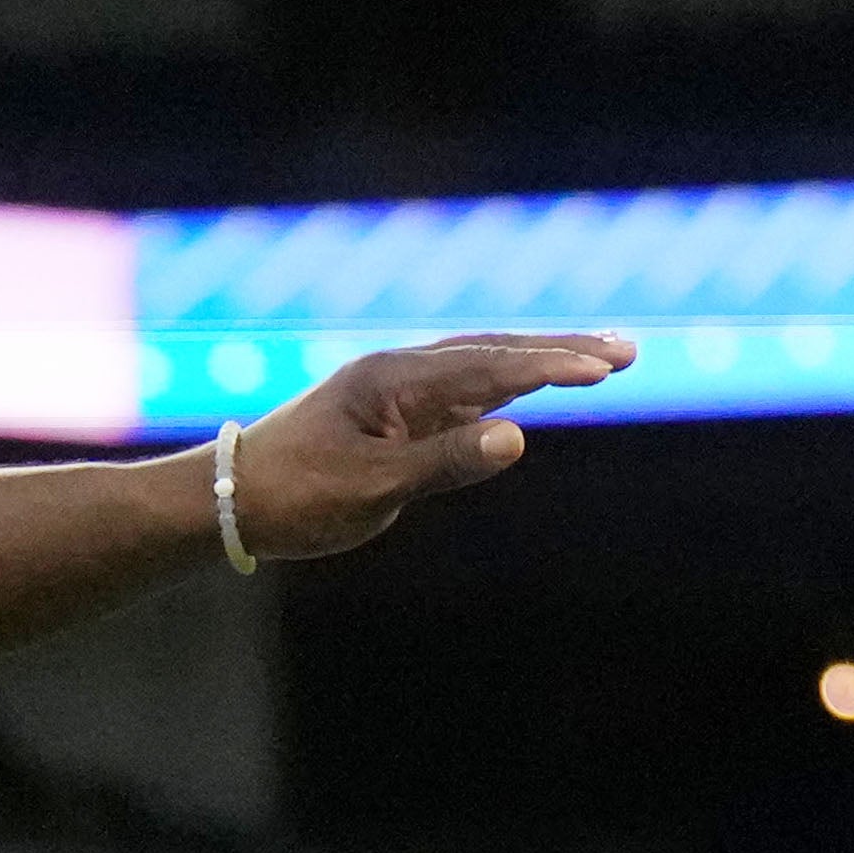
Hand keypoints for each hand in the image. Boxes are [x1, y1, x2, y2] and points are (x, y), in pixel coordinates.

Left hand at [219, 334, 632, 562]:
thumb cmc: (291, 496)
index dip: (552, 366)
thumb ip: (445, 462)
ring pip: (482, 368)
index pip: (490, 366)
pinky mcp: (392, 417)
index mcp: (394, 380)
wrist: (226, 501)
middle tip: (627, 352)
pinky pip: (462, 394)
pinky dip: (507, 386)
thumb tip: (517, 437)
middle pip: (495, 352)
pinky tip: (536, 386)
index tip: (605, 369)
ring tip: (601, 360)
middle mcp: (399, 375)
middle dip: (562, 351)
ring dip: (540, 363)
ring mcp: (396, 393)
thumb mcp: (371, 488)